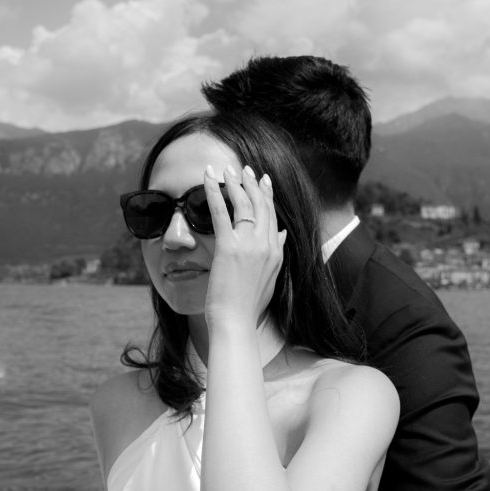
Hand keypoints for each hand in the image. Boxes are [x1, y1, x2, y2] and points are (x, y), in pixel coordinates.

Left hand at [204, 164, 285, 329]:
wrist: (237, 321)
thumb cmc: (248, 306)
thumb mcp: (271, 278)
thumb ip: (276, 254)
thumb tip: (281, 234)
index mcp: (276, 252)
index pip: (273, 216)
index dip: (267, 196)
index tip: (263, 181)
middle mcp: (266, 244)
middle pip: (262, 206)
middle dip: (253, 184)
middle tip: (245, 169)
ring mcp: (249, 244)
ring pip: (244, 204)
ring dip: (235, 183)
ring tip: (227, 169)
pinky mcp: (228, 247)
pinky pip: (220, 211)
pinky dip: (213, 191)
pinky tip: (208, 177)